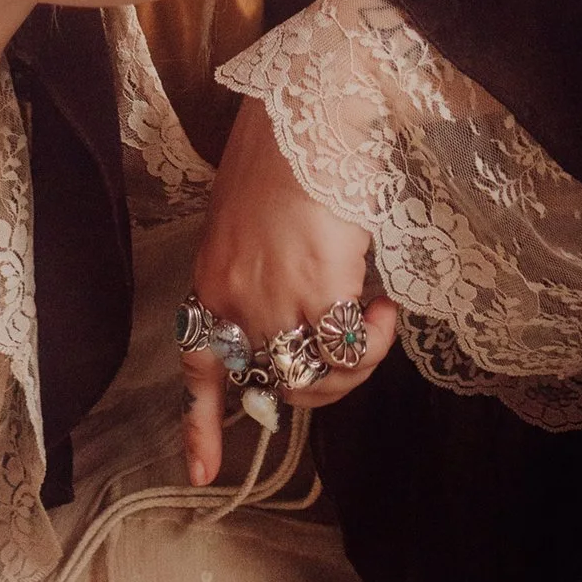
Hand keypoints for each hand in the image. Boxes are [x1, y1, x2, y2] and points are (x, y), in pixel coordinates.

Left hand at [181, 96, 398, 485]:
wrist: (309, 106)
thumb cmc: (287, 146)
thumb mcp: (254, 215)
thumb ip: (265, 266)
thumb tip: (305, 300)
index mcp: (213, 278)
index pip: (198, 367)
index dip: (201, 425)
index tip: (203, 474)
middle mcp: (235, 298)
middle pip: (276, 382)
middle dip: (321, 384)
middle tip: (354, 342)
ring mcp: (273, 298)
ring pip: (316, 376)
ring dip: (354, 362)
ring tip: (375, 315)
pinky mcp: (315, 289)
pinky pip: (347, 349)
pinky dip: (372, 339)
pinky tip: (383, 305)